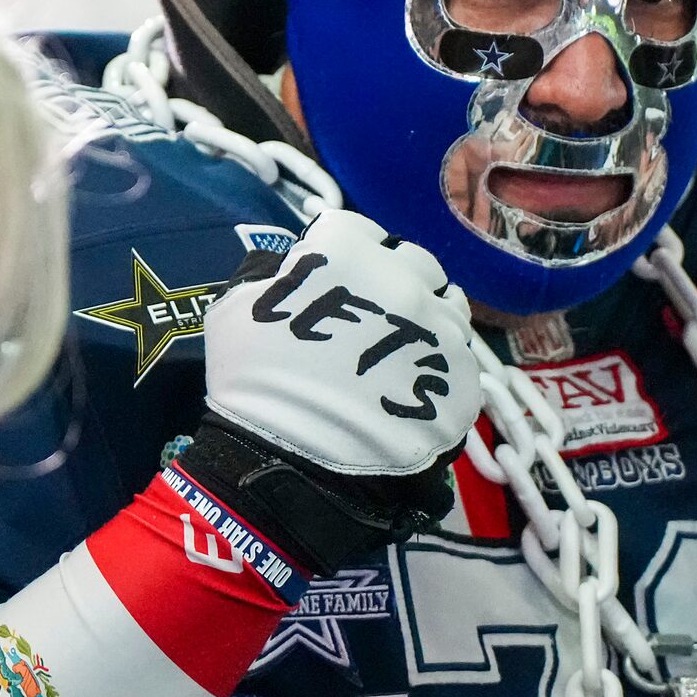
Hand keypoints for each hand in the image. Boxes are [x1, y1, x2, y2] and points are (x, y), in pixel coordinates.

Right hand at [173, 211, 479, 574]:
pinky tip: (410, 391)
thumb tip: (294, 264)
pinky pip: (457, 363)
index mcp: (348, 250)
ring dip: (426, 322)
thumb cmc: (253, 383)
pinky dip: (436, 372)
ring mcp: (440, 331)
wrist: (289, 465)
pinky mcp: (461, 380)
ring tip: (399, 355)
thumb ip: (272, 272)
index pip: (358, 231)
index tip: (334, 284)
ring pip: (448, 309)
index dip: (345, 257)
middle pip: (415, 263)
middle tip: (372, 318)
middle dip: (395, 281)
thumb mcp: (234, 308)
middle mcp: (405, 278)